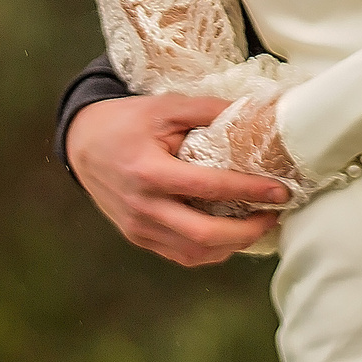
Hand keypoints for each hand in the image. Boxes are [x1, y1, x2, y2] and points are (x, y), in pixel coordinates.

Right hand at [68, 93, 288, 266]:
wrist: (82, 143)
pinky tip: (231, 234)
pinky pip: (180, 254)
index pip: (209, 189)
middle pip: (203, 236)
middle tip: (274, 215)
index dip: (249, 191)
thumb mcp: (165, 106)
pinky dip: (211, 250)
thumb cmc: (126, 121)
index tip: (279, 190)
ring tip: (258, 225)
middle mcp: (144, 206)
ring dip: (232, 246)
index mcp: (150, 172)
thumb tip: (254, 112)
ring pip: (194, 253)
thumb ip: (208, 110)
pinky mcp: (138, 237)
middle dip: (247, 232)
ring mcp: (139, 227)